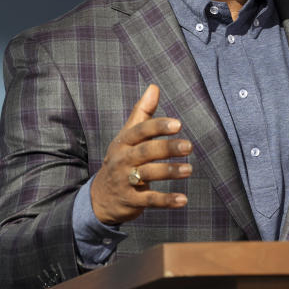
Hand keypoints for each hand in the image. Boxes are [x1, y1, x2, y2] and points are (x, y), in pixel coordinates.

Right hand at [90, 84, 191, 224]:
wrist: (99, 197)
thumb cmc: (120, 160)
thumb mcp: (127, 136)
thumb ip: (142, 112)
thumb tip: (154, 87)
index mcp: (124, 142)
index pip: (141, 131)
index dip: (158, 127)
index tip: (178, 124)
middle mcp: (122, 159)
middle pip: (146, 151)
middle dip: (167, 148)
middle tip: (189, 146)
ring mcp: (125, 180)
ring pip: (148, 174)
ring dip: (169, 171)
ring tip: (189, 169)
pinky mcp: (130, 200)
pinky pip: (149, 200)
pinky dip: (166, 200)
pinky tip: (183, 200)